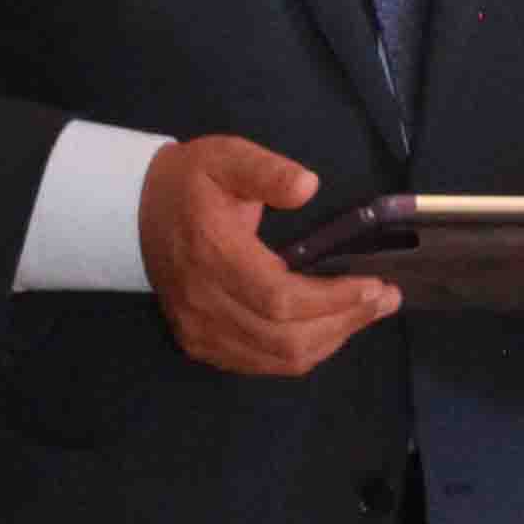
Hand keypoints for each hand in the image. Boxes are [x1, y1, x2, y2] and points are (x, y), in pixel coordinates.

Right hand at [139, 137, 399, 378]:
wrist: (137, 212)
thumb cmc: (191, 184)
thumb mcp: (226, 158)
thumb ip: (267, 172)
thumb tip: (308, 186)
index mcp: (213, 256)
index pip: (280, 298)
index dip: (333, 300)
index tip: (374, 285)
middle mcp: (204, 304)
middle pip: (286, 337)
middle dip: (345, 322)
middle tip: (385, 300)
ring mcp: (200, 330)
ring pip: (278, 358)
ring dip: (330, 341)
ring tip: (366, 313)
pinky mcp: (201, 344)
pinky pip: (261, 364)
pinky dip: (302, 353)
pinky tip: (329, 329)